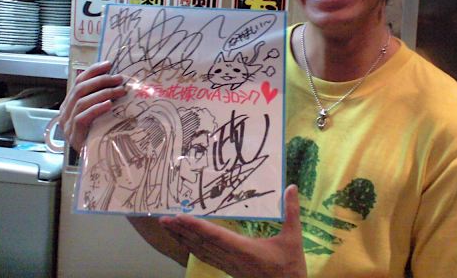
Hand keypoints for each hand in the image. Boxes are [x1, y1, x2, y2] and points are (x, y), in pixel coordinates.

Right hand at [58, 61, 126, 151]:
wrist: (94, 162)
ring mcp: (68, 125)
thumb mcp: (99, 114)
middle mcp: (66, 112)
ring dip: (104, 93)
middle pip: (80, 89)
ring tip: (120, 91)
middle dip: (101, 80)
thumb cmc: (98, 136)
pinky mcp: (74, 135)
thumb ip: (101, 100)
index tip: (109, 64)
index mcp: (70, 105)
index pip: (79, 81)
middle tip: (119, 79)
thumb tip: (117, 81)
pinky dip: (97, 108)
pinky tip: (109, 105)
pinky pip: (83, 117)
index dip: (93, 71)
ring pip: (82, 101)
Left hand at [159, 184, 306, 277]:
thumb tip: (292, 186)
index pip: (214, 235)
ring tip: (167, 227)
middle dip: (180, 230)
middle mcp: (231, 258)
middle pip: (200, 243)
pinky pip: (205, 257)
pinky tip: (184, 242)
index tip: (179, 216)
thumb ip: (291, 212)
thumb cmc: (290, 267)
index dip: (196, 225)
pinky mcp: (229, 269)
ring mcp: (228, 265)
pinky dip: (192, 248)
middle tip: (163, 218)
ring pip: (199, 252)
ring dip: (182, 239)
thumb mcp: (293, 238)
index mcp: (244, 250)